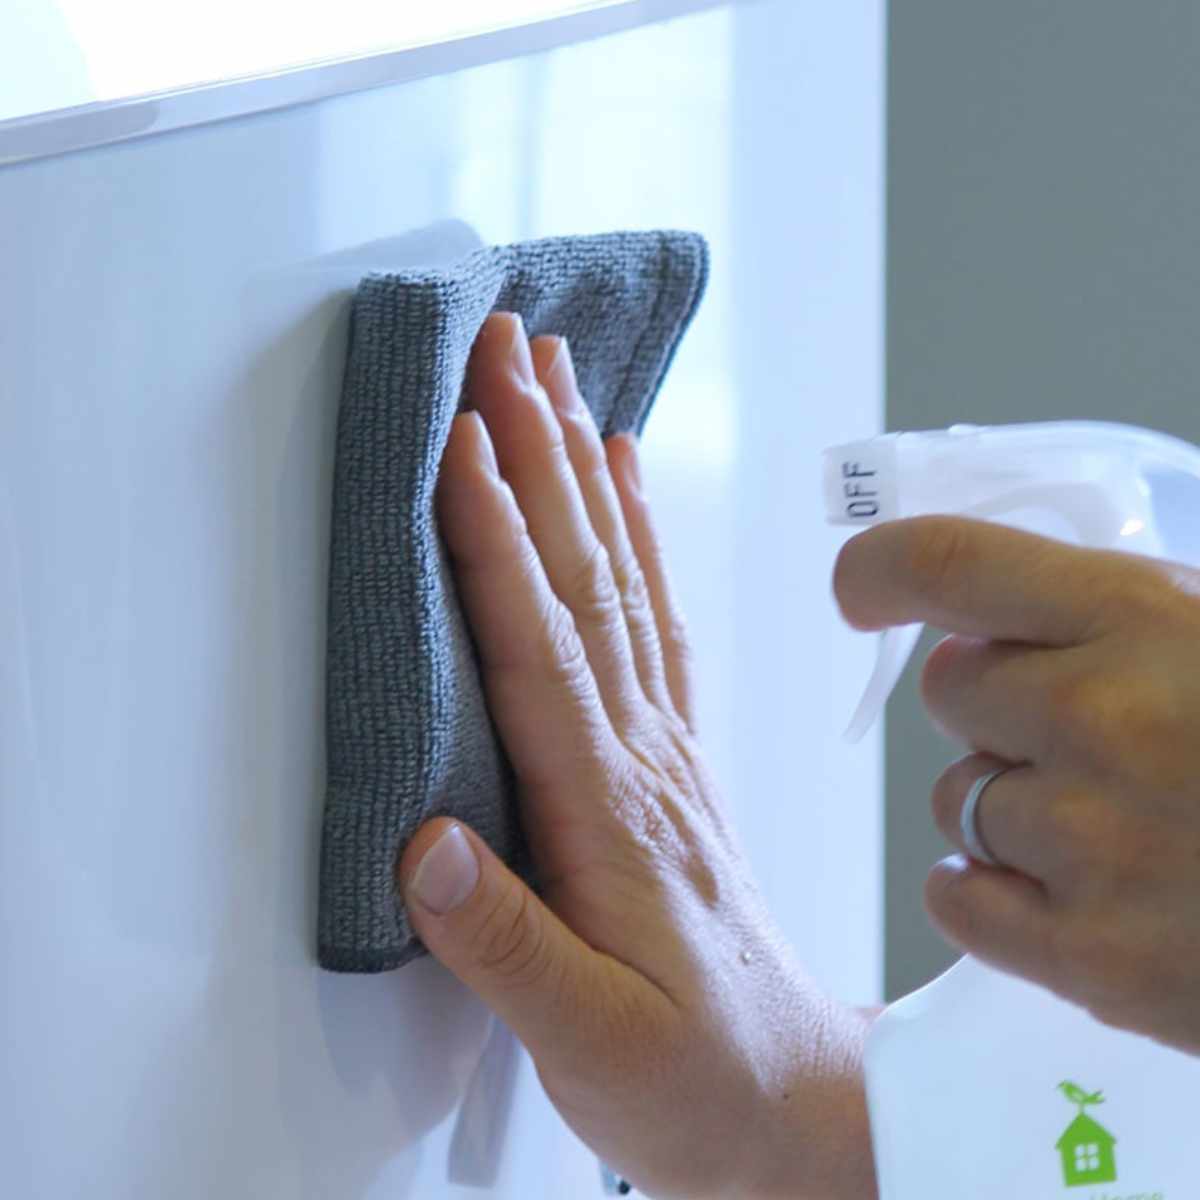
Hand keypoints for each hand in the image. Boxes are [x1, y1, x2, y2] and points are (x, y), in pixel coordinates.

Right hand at [397, 313, 874, 1199]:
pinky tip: (622, 479)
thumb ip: (503, 943)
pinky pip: (657, 621)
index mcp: (609, 813)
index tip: (460, 443)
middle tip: (503, 349)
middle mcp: (642, 756)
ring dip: (585, 470)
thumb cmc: (686, 1075)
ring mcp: (664, 746)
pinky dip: (636, 537)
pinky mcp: (672, 756)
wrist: (786, 1094)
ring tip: (555, 376)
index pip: (542, 650)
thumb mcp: (584, 1041)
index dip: (497, 543)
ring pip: (620, 579)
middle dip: (539, 453)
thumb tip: (421, 846)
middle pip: (584, 579)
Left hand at [835, 515, 1199, 1054]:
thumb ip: (1122, 618)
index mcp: (1146, 617)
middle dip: (996, 707)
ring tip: (1116, 829)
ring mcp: (1093, 845)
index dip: (880, 570)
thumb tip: (1002, 617)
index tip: (860, 591)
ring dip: (1009, 810)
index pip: (946, 564)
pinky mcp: (1095, 961)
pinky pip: (959, 901)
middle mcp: (1101, 718)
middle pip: (950, 692)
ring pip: (957, 800)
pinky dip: (993, 897)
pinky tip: (1067, 895)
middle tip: (1080, 735)